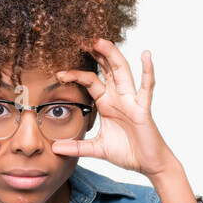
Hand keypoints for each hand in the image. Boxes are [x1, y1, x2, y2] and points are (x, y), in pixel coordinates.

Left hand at [50, 38, 177, 178]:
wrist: (148, 165)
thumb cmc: (128, 152)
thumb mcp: (97, 149)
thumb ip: (77, 147)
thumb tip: (54, 149)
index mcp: (107, 103)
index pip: (90, 81)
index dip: (75, 75)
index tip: (59, 73)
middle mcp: (119, 97)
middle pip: (106, 69)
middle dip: (95, 53)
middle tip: (81, 38)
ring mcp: (132, 101)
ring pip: (122, 72)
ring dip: (112, 55)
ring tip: (101, 41)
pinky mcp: (143, 109)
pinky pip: (146, 88)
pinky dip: (147, 71)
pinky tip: (145, 55)